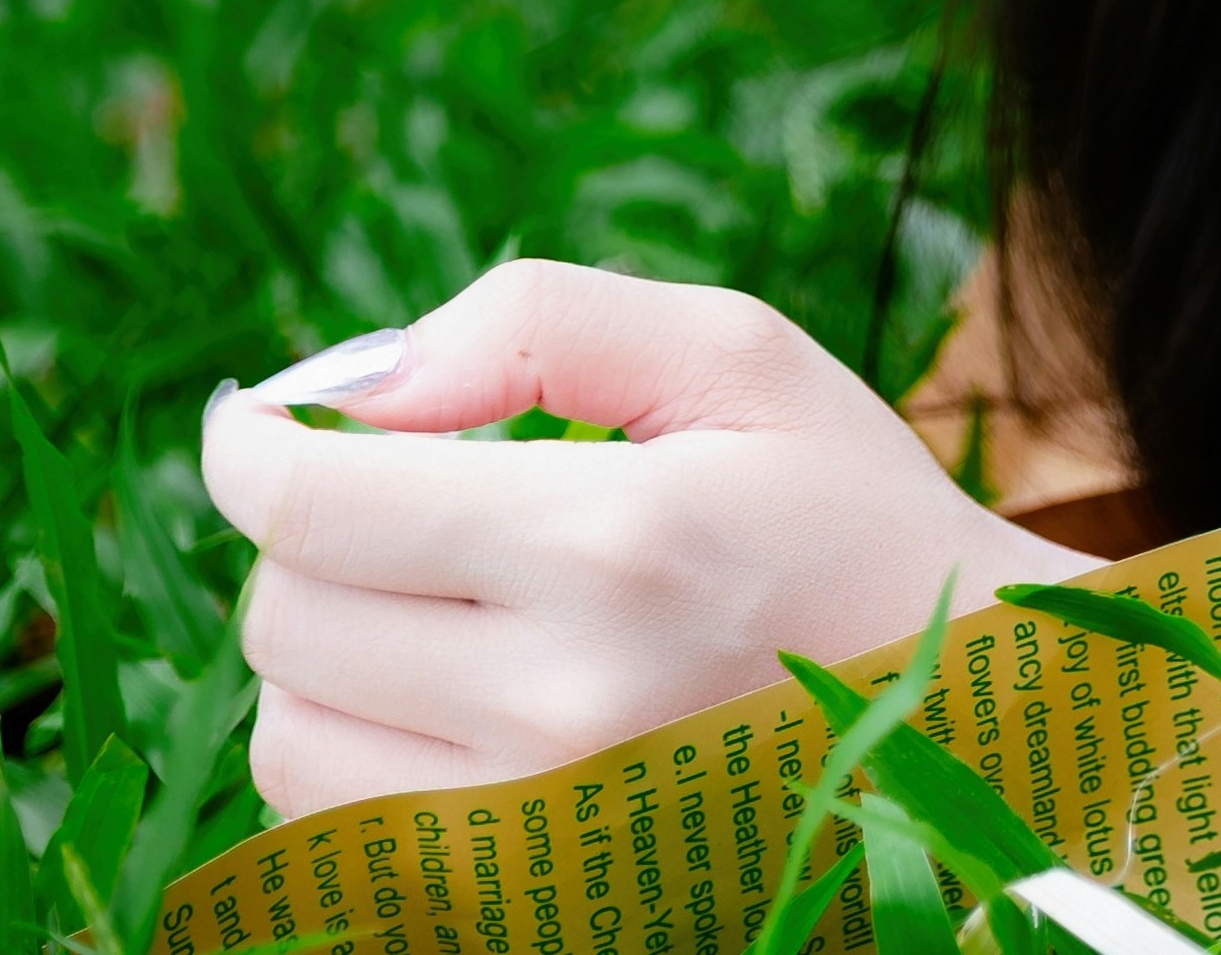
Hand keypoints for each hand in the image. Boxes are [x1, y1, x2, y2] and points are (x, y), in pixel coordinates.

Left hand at [202, 257, 1093, 819]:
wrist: (969, 720)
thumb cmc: (846, 514)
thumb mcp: (741, 358)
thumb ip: (542, 323)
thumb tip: (363, 385)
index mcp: (613, 544)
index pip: (314, 503)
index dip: (251, 445)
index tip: (262, 422)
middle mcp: (558, 703)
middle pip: (282, 617)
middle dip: (317, 537)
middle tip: (413, 500)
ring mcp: (533, 831)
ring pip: (288, 736)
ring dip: (331, 653)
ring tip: (449, 604)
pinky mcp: (519, 902)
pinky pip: (339, 825)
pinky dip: (362, 750)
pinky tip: (459, 697)